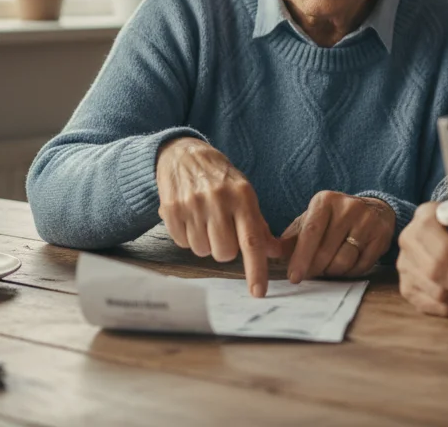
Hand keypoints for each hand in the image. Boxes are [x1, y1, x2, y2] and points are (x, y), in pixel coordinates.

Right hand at [155, 136, 280, 296]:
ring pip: (202, 250)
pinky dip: (187, 236)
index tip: (259, 292)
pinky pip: (182, 243)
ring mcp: (192, 205)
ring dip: (205, 243)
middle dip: (225, 249)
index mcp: (242, 196)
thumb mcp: (244, 193)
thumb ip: (258, 224)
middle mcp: (217, 200)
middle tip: (222, 230)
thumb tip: (276, 252)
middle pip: (224, 252)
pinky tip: (189, 218)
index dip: (256, 270)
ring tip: (204, 220)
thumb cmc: (220, 178)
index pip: (251, 241)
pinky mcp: (171, 210)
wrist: (183, 154)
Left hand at [282, 192, 395, 282]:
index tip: (293, 277)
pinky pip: (361, 266)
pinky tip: (346, 266)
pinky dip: (350, 272)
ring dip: (332, 272)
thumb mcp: (312, 220)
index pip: (311, 232)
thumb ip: (292, 237)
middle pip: (326, 250)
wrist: (375, 209)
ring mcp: (367, 221)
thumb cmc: (335, 219)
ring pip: (343, 261)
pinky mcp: (381, 236)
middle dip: (315, 269)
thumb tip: (270, 252)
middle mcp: (348, 207)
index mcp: (325, 200)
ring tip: (328, 268)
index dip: (301, 257)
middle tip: (309, 275)